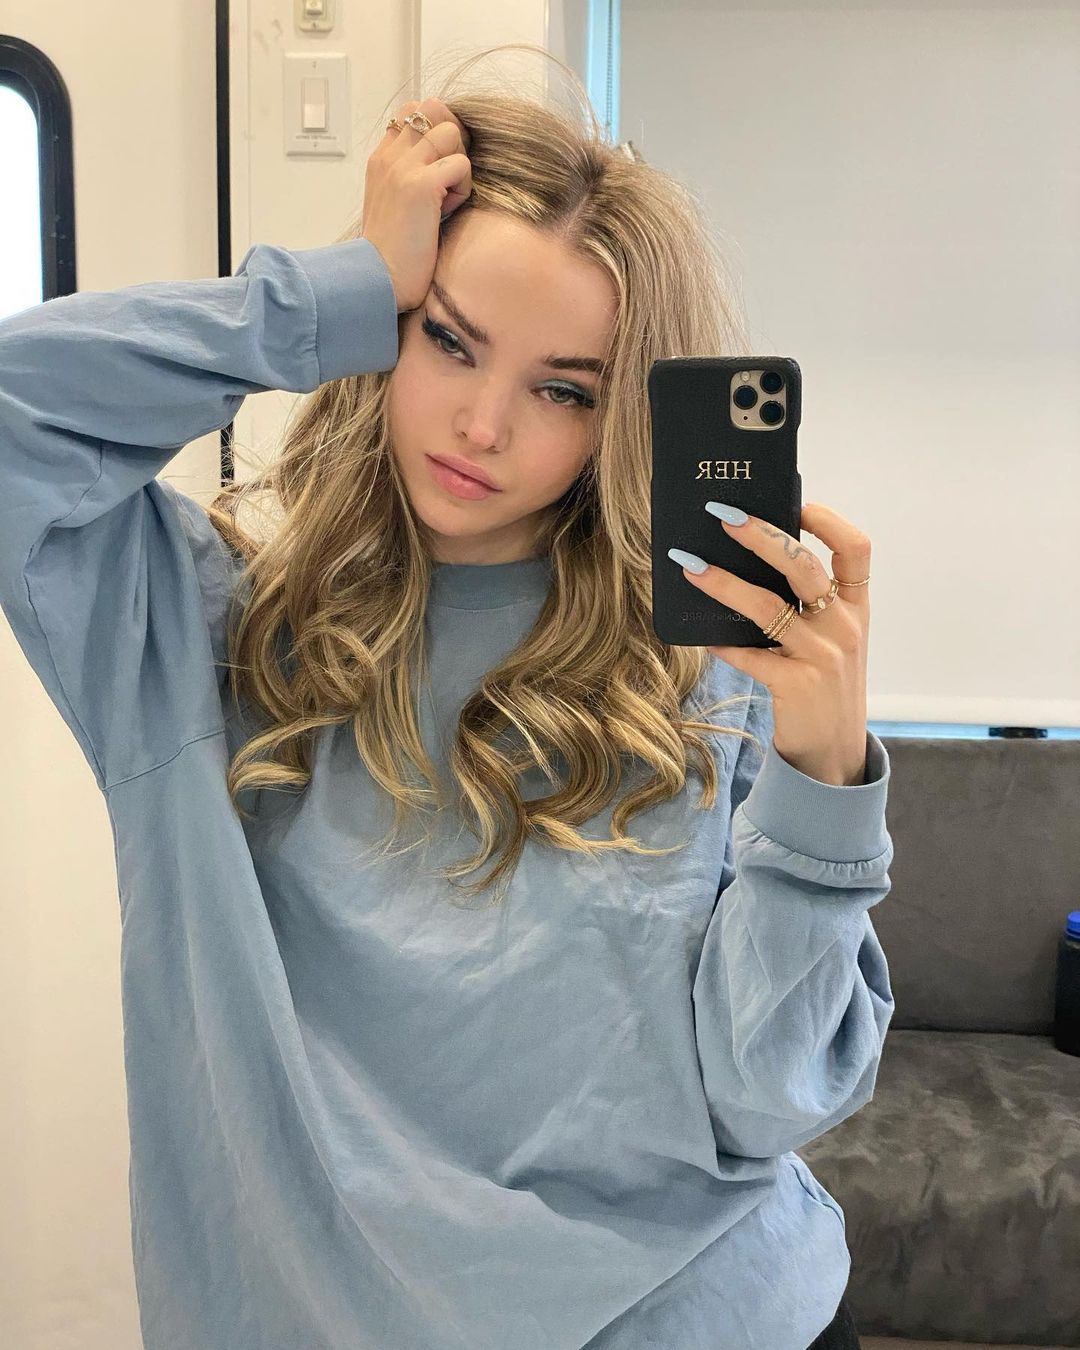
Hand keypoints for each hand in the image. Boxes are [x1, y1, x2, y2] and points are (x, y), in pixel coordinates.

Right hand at [362, 97, 473, 312]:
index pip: (412, 111)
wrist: (377, 280)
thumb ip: (409, 176)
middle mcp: (389, 157)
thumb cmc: (392, 253)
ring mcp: (403, 168)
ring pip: (450, 132)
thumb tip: (443, 162)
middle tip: (450, 178)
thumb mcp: (394, 204)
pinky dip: (462, 189)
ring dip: (459, 164)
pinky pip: (460, 164)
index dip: (436, 128)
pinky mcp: (420, 186)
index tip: (440, 165)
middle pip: (434, 109)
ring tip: (447, 198)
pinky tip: (446, 213)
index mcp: (380, 159)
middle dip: (453, 140)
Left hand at [678, 503, 870, 786]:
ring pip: (768, 606)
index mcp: (857, 610)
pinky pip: (749, 654)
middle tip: (724, 517)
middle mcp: (844, 628)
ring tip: (690, 566)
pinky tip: (700, 633)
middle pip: (805, 566)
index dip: (828, 520)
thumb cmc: (825, 688)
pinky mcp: (797, 685)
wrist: (834, 756)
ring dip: (724, 583)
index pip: (857, 550)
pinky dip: (722, 641)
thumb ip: (807, 607)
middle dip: (762, 535)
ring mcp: (823, 657)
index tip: (796, 501)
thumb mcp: (831, 642)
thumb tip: (750, 563)